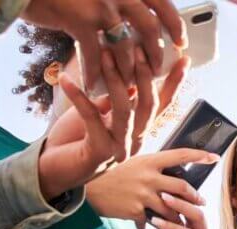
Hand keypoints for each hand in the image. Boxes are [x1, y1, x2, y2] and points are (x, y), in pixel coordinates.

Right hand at [21, 0, 186, 87]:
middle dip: (154, 55)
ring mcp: (101, 5)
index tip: (180, 42)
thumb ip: (117, 0)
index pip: (162, 4)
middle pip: (149, 29)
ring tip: (123, 84)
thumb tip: (134, 20)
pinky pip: (95, 56)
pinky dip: (94, 74)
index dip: (175, 25)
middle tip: (154, 71)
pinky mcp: (80, 20)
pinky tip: (90, 84)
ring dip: (125, 71)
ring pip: (125, 48)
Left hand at [39, 52, 188, 200]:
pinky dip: (78, 96)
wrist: (53, 171)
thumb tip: (125, 75)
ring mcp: (120, 148)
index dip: (173, 83)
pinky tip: (66, 79)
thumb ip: (113, 99)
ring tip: (106, 55)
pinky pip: (91, 117)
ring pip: (125, 110)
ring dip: (115, 80)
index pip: (161, 104)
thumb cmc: (74, 140)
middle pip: (148, 106)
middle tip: (138, 49)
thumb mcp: (97, 113)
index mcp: (137, 130)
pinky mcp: (100, 152)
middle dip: (145, 75)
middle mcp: (134, 140)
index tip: (183, 59)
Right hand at [86, 149, 218, 228]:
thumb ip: (154, 168)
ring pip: (171, 208)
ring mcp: (142, 194)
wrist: (89, 189)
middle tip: (201, 201)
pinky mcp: (135, 211)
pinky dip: (153, 226)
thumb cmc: (114, 174)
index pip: (180, 155)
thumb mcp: (134, 164)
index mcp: (149, 161)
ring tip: (182, 219)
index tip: (215, 157)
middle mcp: (148, 176)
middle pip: (182, 187)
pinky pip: (152, 221)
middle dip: (195, 196)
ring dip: (179, 215)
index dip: (199, 155)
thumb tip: (174, 174)